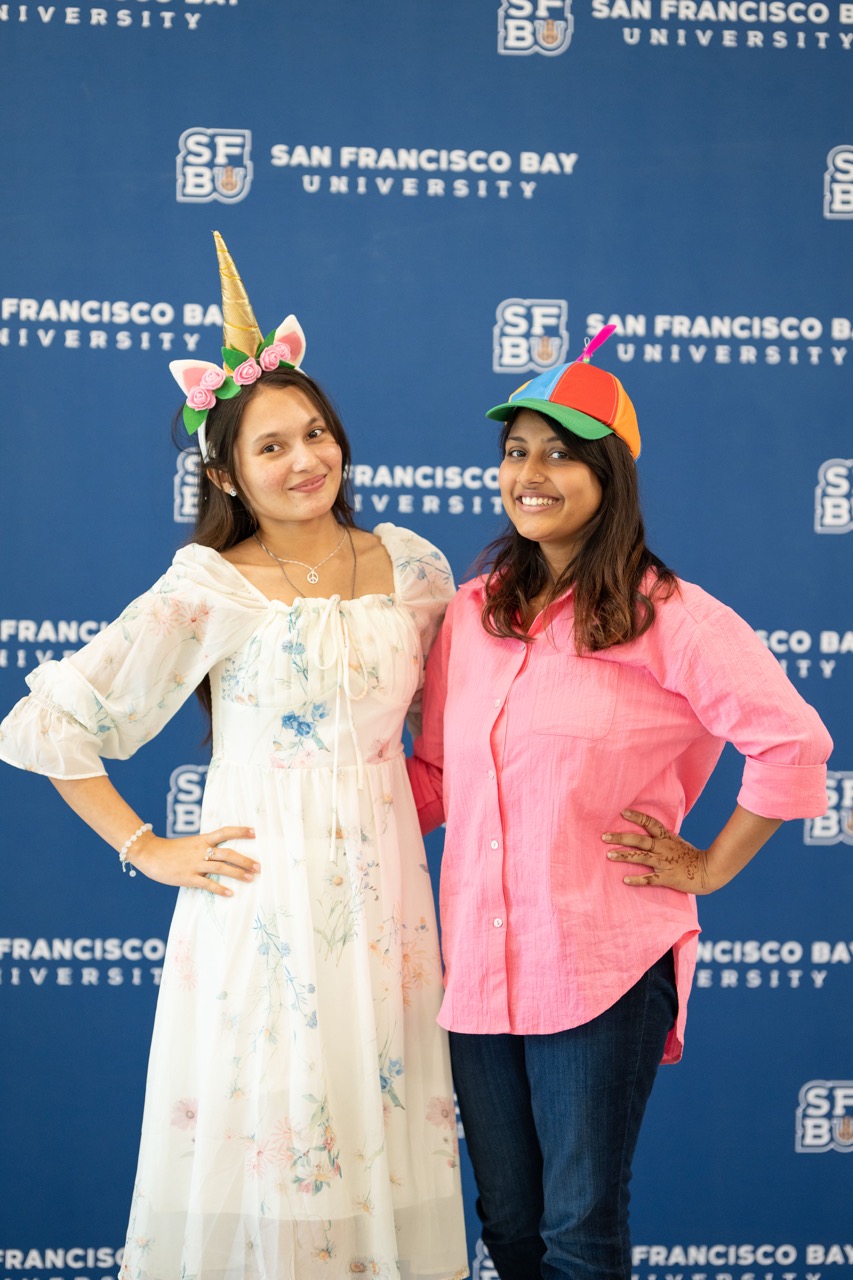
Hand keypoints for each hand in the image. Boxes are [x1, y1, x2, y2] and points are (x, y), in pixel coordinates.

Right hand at [129, 825, 257, 896]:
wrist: (149, 853)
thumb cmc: (170, 850)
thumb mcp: (190, 844)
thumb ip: (204, 847)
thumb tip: (220, 854)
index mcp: (202, 840)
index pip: (225, 832)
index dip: (240, 831)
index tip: (255, 832)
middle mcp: (201, 851)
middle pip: (228, 853)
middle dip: (245, 860)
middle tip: (259, 866)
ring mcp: (194, 864)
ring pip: (221, 868)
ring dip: (238, 873)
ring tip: (251, 878)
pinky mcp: (187, 877)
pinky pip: (207, 884)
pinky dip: (220, 889)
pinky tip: (230, 893)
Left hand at [602, 809, 710, 893]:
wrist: (709, 871)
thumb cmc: (692, 856)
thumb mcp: (677, 842)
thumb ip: (663, 837)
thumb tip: (650, 831)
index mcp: (666, 838)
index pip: (650, 823)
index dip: (636, 817)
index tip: (622, 812)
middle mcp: (663, 848)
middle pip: (639, 840)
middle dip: (621, 838)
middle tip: (604, 837)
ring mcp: (664, 863)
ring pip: (641, 857)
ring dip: (624, 856)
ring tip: (609, 855)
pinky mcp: (667, 877)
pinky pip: (650, 879)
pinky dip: (637, 880)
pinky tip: (625, 880)